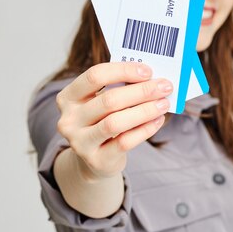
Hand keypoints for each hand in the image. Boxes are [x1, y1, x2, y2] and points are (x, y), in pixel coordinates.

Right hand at [55, 62, 171, 181]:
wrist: (94, 160)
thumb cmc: (102, 121)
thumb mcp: (101, 102)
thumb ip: (119, 87)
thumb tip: (151, 77)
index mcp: (68, 97)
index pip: (94, 76)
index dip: (123, 70)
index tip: (147, 71)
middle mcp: (69, 119)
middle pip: (108, 100)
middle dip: (141, 91)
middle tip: (164, 86)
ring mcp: (80, 142)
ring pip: (115, 123)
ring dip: (144, 110)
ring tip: (164, 103)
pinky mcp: (96, 160)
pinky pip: (124, 142)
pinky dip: (145, 130)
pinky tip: (158, 120)